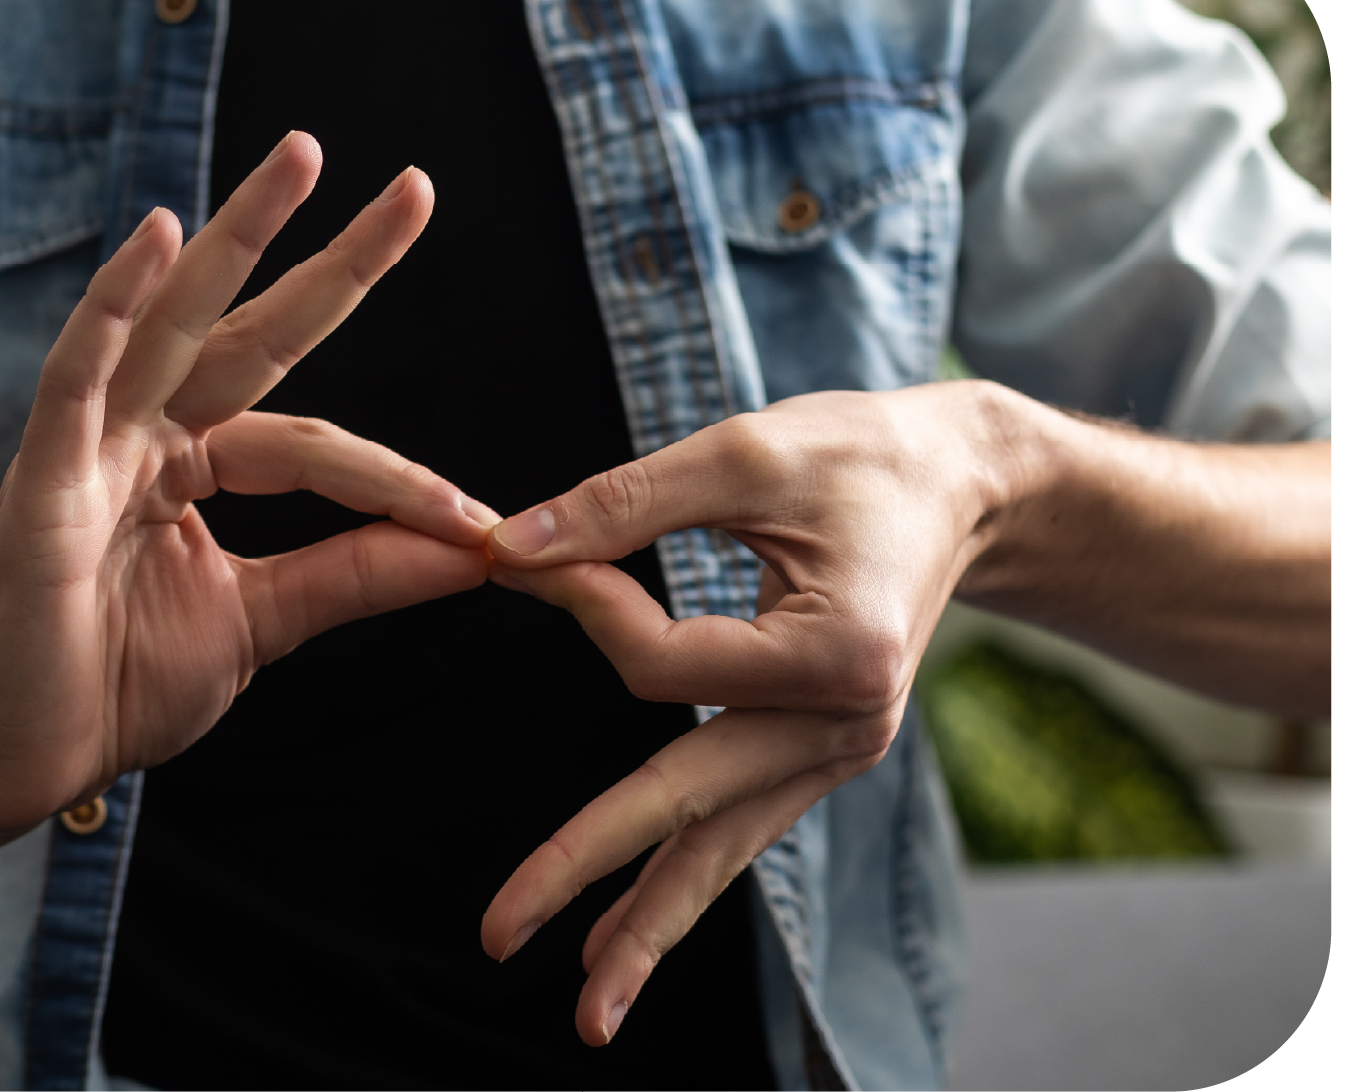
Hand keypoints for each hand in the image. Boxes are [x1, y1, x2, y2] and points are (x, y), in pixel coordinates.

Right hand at [0, 132, 495, 843]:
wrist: (20, 761)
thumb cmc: (118, 687)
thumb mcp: (265, 622)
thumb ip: (354, 574)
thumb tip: (472, 548)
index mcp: (194, 467)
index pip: (312, 442)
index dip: (396, 479)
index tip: (478, 527)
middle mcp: (146, 436)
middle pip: (253, 329)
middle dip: (332, 258)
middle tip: (418, 188)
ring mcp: (92, 445)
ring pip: (175, 323)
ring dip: (237, 237)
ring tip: (305, 159)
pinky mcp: (43, 474)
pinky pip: (80, 373)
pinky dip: (115, 304)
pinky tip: (159, 234)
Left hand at [475, 382, 1015, 1045]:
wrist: (963, 485)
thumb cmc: (858, 453)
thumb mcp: (743, 451)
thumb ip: (622, 502)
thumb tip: (509, 549)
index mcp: (838, 653)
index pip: (663, 664)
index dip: (581, 604)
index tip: (521, 550)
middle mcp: (845, 723)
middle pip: (689, 807)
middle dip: (588, 869)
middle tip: (497, 932)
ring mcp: (835, 751)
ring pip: (722, 850)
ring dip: (647, 925)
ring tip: (586, 1009)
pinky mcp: (817, 754)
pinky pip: (739, 830)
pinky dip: (683, 881)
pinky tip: (625, 936)